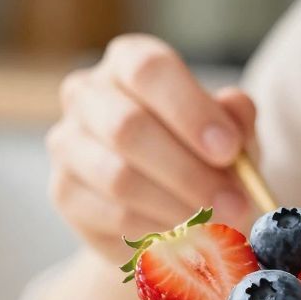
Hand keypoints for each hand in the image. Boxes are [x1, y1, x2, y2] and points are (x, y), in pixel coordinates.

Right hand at [47, 35, 258, 265]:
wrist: (166, 208)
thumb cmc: (201, 155)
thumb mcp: (231, 133)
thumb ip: (236, 118)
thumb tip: (235, 107)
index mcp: (128, 62)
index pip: (149, 70)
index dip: (190, 110)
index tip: (229, 150)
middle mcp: (87, 94)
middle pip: (127, 126)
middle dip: (188, 170)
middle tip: (234, 202)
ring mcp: (68, 143)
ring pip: (118, 177)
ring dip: (177, 206)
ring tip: (217, 225)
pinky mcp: (64, 192)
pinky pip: (113, 216)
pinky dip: (158, 232)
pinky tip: (186, 237)